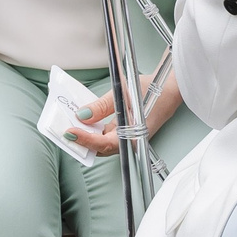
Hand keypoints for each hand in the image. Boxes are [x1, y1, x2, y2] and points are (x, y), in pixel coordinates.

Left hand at [68, 69, 182, 155]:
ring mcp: (129, 138)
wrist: (170, 88)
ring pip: (103, 143)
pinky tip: (88, 121)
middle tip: (66, 131)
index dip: (85, 140)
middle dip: (83, 141)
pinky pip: (109, 136)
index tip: (70, 132)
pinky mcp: (128, 133)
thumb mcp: (123, 94)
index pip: (103, 144)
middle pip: (101, 148)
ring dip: (88, 136)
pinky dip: (96, 131)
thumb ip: (101, 107)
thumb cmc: (152, 91)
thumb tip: (82, 115)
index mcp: (132, 136)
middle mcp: (130, 142)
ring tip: (74, 126)